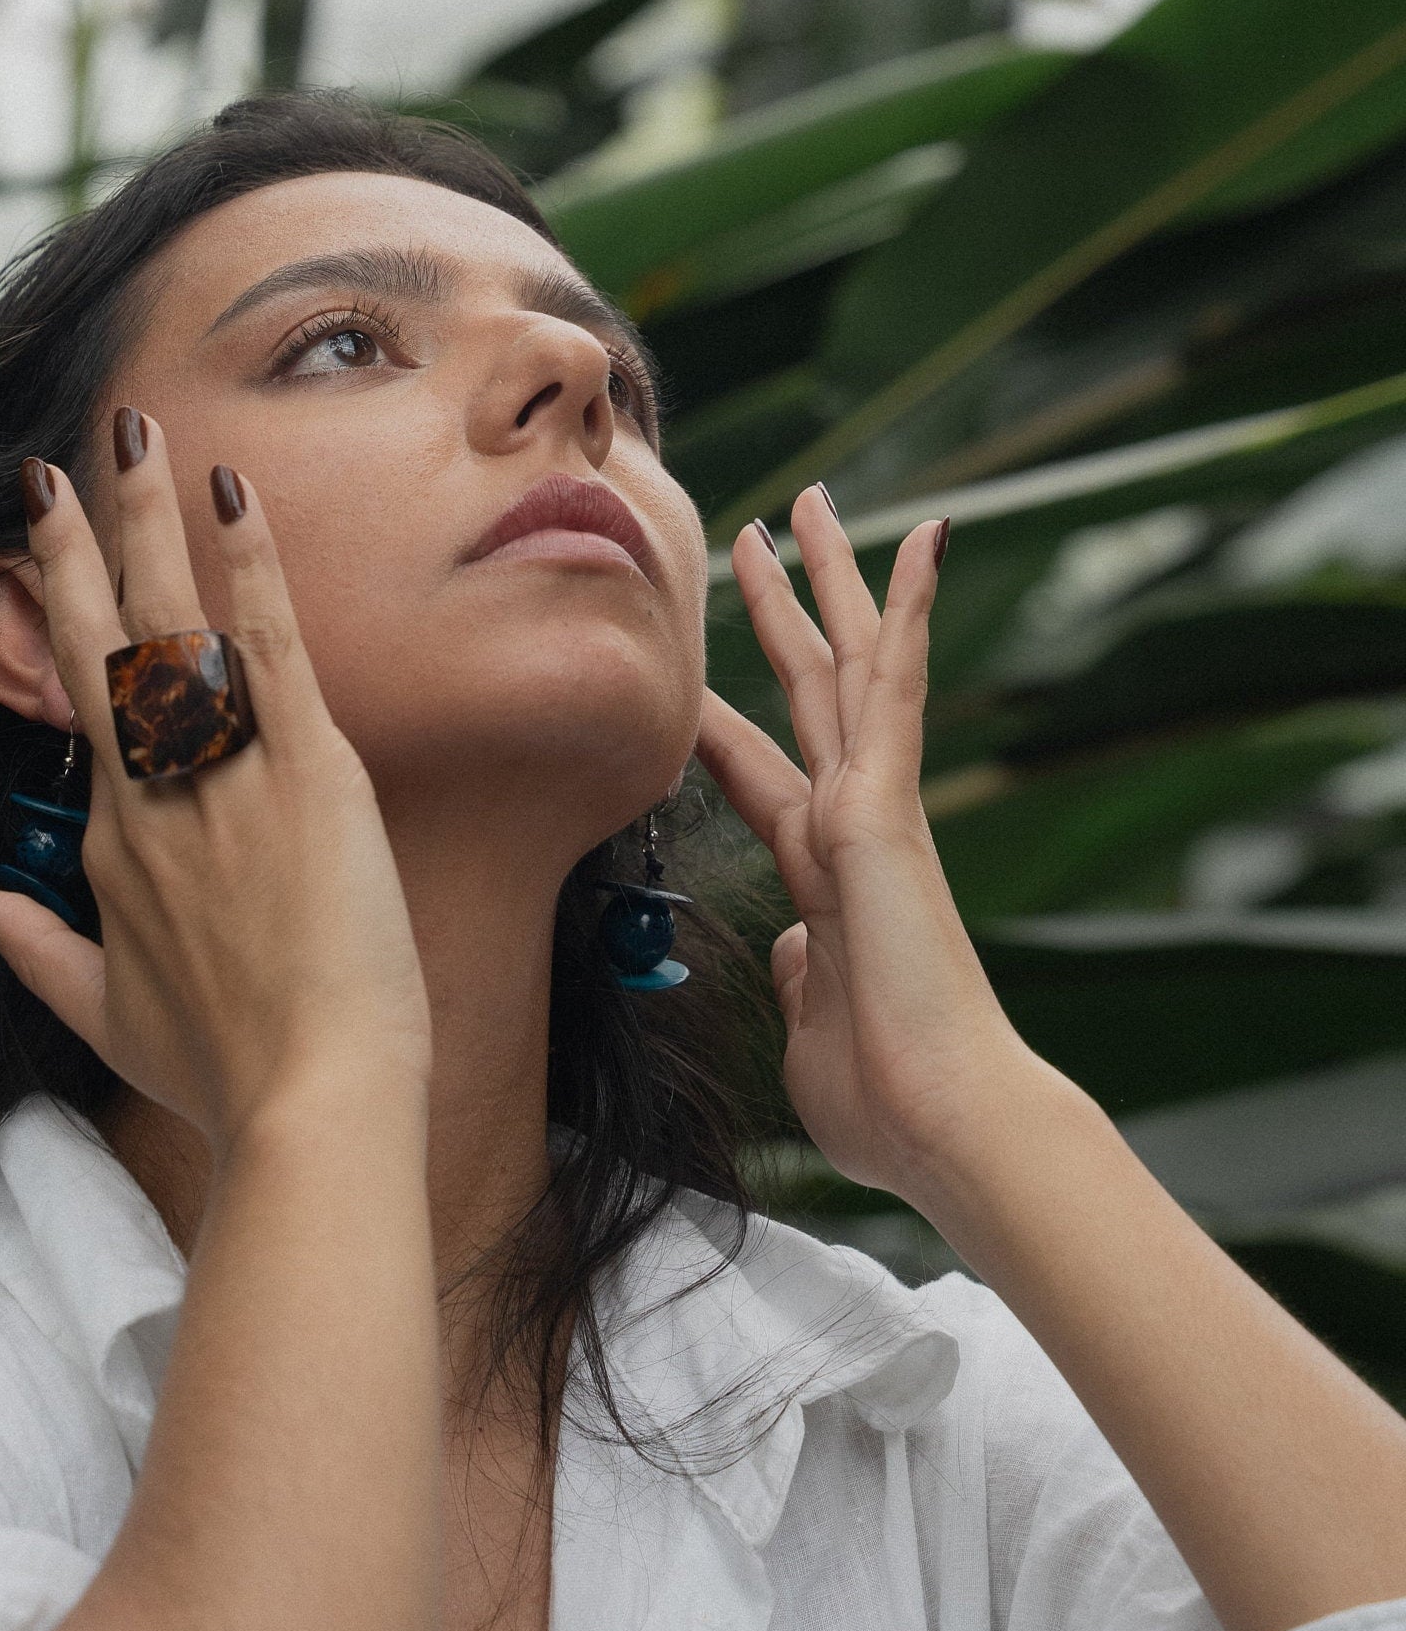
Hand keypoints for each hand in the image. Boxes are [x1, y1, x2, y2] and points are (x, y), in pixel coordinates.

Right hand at [0, 419, 431, 1158]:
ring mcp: (224, 774)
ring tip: (136, 430)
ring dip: (149, 518)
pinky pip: (269, 642)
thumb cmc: (225, 1072)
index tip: (56, 565)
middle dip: (77, 543)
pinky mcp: (306, 769)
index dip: (65, 627)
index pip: (86, 711)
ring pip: (174, 621)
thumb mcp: (105, 1016)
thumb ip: (29, 947)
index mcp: (115, 843)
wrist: (312, 1103)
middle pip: (101, 642)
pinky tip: (229, 490)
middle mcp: (153, 792)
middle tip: (56, 463)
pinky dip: (247, 561)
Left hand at [694, 489, 1043, 1203]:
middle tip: (756, 535)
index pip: (758, 775)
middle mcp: (850, 827)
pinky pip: (899, 687)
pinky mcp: (890, 808)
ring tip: (814, 503)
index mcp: (822, 877)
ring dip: (831, 582)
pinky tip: (920, 542)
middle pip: (807, 693)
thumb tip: (796, 944)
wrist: (942, 1127)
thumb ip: (800, 973)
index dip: (720, 723)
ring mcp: (873, 810)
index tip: (689, 680)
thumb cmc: (884, 1103)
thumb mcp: (811, 1025)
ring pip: (849, 665)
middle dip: (780, 613)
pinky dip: (908, 613)